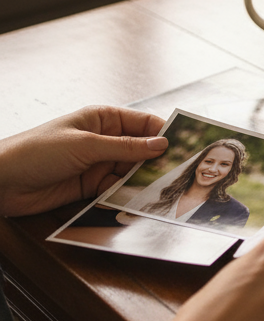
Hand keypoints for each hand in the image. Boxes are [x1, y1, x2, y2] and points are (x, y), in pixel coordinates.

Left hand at [0, 105, 167, 216]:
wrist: (0, 181)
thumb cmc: (36, 151)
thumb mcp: (85, 145)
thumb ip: (125, 147)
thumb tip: (162, 144)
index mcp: (103, 119)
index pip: (144, 122)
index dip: (166, 132)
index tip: (188, 144)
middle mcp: (104, 139)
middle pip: (142, 149)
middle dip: (159, 160)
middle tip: (181, 172)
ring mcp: (98, 163)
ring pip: (132, 171)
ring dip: (145, 180)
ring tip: (164, 190)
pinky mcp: (91, 187)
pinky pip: (117, 190)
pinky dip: (128, 196)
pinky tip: (140, 201)